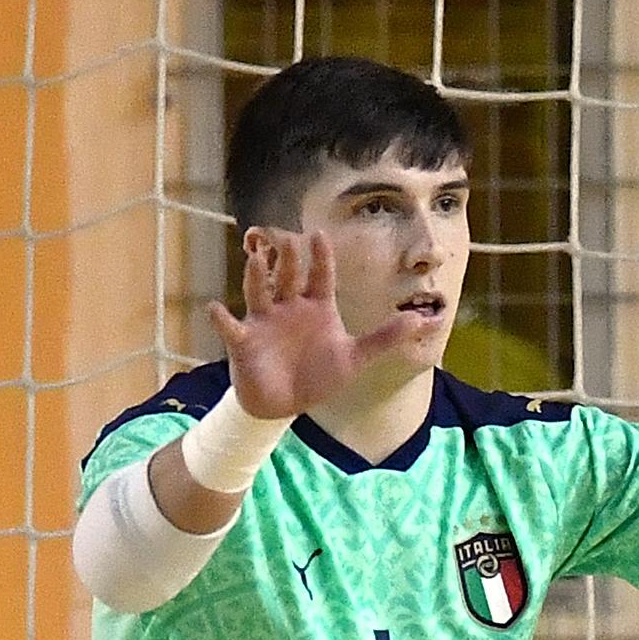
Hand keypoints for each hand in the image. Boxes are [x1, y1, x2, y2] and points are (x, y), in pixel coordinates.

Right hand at [208, 232, 431, 421]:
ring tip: (255, 259)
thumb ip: (386, 338)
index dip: (319, 256)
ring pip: (259, 291)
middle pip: (288, 274)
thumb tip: (422, 321)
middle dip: (287, 257)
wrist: (287, 405)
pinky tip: (216, 309)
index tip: (319, 234)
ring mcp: (265, 321)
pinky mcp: (244, 341)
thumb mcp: (355, 358)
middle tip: (287, 238)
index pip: (320, 274)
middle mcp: (289, 306)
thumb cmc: (319, 376)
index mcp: (317, 306)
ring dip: (256, 276)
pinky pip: (230, 327)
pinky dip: (221, 318)